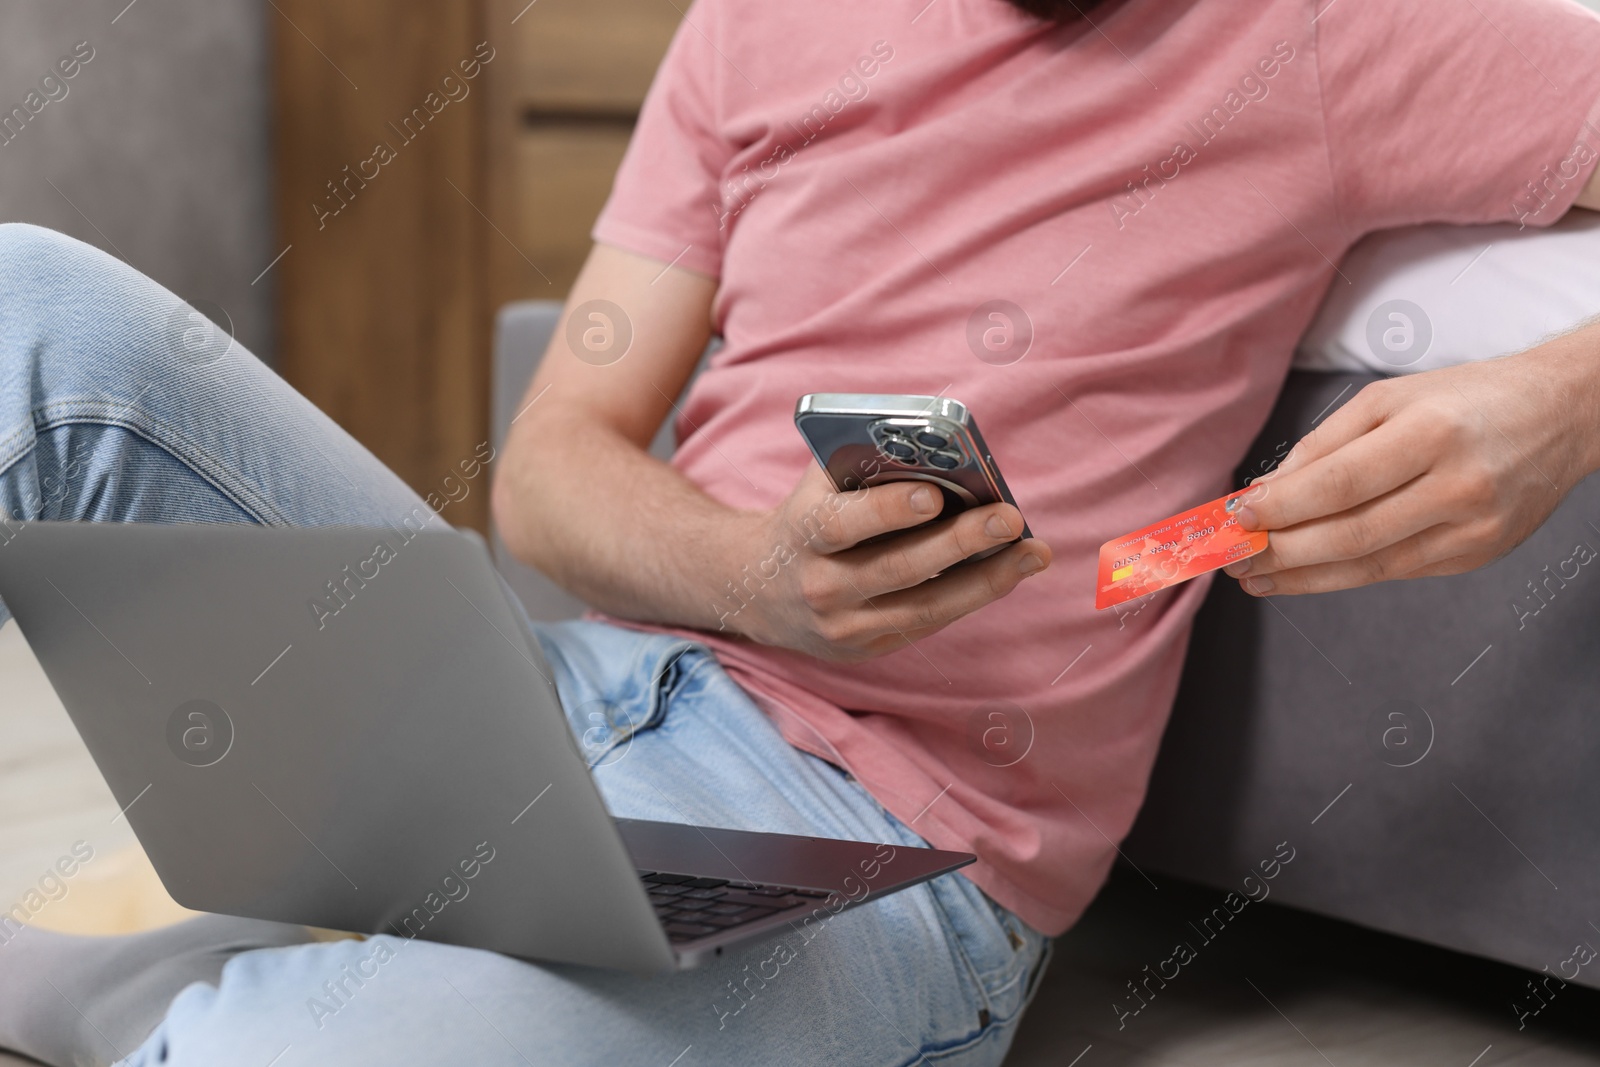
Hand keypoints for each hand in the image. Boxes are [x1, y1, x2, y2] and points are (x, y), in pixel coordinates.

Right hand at [722, 465, 1050, 661]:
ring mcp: (844, 626)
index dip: (887, 511)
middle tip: (1009, 518)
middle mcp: (820, 585)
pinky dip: (972, 596)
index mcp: (802, 533)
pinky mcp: (867, 648)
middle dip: (958, 543)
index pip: (841, 524)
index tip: (934, 493)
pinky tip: (1009, 572)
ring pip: (924, 607)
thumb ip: (866, 466)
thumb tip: (941, 454)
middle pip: (896, 569)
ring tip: (1032, 553)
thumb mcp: (819, 484)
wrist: (755, 588)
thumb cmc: (807, 516)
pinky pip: (928, 623)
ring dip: (985, 580)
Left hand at [1224, 343, 1599, 595]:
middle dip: (1280, 551)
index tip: (1235, 516)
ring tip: (1255, 577)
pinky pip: (1396, 571)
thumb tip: (1264, 491)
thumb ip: (1322, 445)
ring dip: (1302, 577)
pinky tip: (1305, 574)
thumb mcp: (1389, 399)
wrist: (1562, 415)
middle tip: (1231, 558)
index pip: (1339, 483)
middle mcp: (1457, 486)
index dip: (1281, 507)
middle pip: (1349, 534)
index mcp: (1431, 432)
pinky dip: (1343, 575)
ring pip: (1369, 565)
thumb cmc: (1466, 399)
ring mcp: (1472, 529)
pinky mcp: (1477, 555)